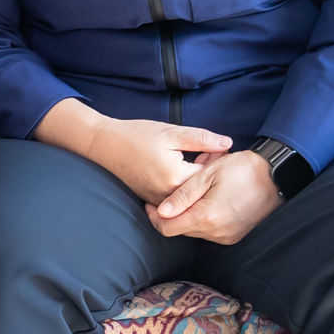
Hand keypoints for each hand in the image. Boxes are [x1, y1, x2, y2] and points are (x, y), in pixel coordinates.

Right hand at [37, 101, 233, 200]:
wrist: (105, 145)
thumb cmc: (137, 135)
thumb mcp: (171, 132)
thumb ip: (202, 139)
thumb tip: (228, 144)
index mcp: (175, 177)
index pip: (210, 179)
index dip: (220, 166)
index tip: (225, 154)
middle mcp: (167, 195)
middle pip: (201, 193)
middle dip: (211, 178)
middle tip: (217, 159)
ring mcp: (158, 201)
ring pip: (189, 200)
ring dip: (199, 185)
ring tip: (203, 165)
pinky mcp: (152, 201)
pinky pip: (176, 201)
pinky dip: (185, 190)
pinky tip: (187, 173)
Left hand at [152, 149, 280, 245]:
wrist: (276, 177)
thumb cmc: (243, 169)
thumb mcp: (208, 174)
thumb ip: (182, 195)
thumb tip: (161, 211)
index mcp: (206, 216)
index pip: (167, 228)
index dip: (155, 216)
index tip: (151, 203)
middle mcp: (216, 232)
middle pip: (180, 230)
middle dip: (173, 213)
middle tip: (178, 190)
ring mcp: (227, 236)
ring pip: (194, 230)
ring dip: (189, 214)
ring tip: (198, 191)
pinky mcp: (234, 236)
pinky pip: (209, 231)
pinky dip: (203, 218)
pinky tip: (209, 200)